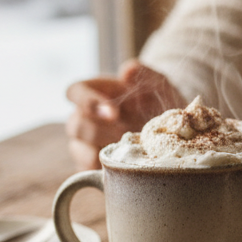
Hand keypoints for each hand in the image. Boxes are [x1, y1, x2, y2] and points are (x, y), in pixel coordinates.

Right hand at [65, 60, 183, 168]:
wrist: (168, 127)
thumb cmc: (156, 100)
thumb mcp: (158, 83)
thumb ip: (144, 73)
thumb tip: (127, 71)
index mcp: (93, 92)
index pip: (74, 92)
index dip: (88, 101)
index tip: (114, 112)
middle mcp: (83, 116)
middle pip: (75, 125)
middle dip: (102, 131)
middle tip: (128, 133)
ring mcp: (85, 142)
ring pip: (79, 150)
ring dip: (104, 150)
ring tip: (130, 148)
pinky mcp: (91, 163)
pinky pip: (87, 170)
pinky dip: (106, 169)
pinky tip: (125, 164)